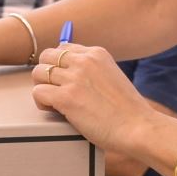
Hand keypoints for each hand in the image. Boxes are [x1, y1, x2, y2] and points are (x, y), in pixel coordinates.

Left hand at [30, 43, 165, 175]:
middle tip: (54, 90)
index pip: (63, 48)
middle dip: (46, 73)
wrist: (138, 127)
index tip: (63, 79)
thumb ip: (92, 71)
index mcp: (96, 53)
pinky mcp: (66, 97)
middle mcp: (83, 61)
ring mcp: (74, 78)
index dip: (59, 64)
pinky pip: (38, 92)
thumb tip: (68, 72)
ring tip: (54, 102)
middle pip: (46, 56)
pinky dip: (42, 103)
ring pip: (38, 72)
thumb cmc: (127, 110)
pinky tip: (54, 110)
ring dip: (42, 88)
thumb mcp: (111, 77)